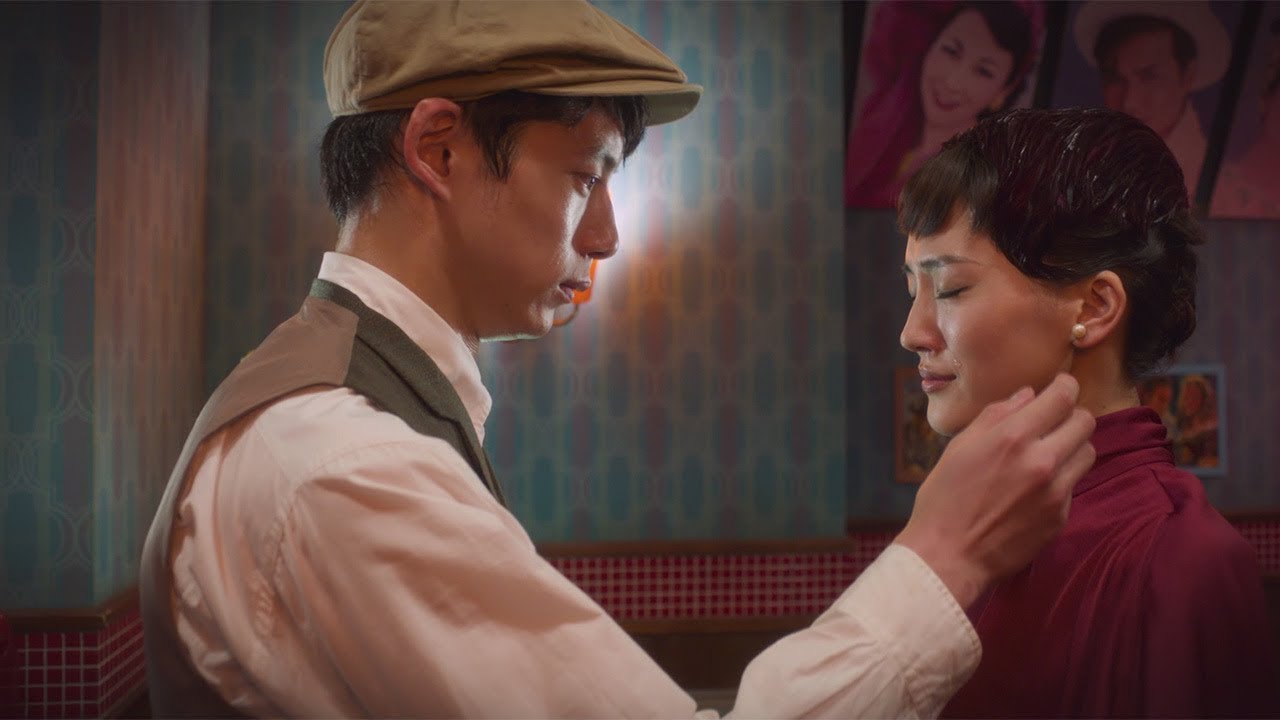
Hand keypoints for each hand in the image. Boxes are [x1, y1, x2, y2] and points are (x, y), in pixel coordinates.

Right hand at [895, 373, 1095, 607]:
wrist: (949, 555)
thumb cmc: (944, 498)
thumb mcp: (960, 447)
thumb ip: (996, 416)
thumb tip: (1027, 396)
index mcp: (1013, 437)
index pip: (1062, 397)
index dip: (1065, 386)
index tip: (1060, 387)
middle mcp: (1042, 460)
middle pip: (1085, 422)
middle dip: (1071, 415)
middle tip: (1054, 420)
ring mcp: (1056, 491)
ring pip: (1087, 452)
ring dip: (1071, 446)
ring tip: (1048, 453)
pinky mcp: (1061, 516)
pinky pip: (1073, 485)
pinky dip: (1061, 478)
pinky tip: (1035, 487)